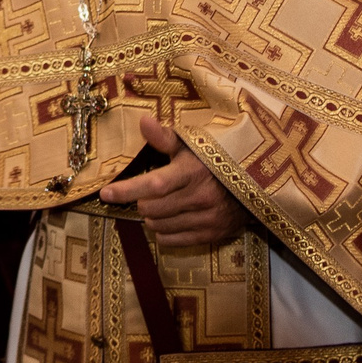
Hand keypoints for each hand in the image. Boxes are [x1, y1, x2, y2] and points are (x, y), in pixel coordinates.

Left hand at [97, 117, 251, 251]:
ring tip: (158, 206)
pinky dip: (163, 233)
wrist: (256, 184)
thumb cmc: (216, 161)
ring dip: (151, 217)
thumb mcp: (194, 145)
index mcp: (192, 171)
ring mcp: (207, 218)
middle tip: (147, 194)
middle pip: (152, 208)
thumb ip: (166, 138)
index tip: (105, 194)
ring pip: (159, 226)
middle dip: (142, 202)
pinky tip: (169, 220)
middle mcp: (200, 196)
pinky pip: (173, 241)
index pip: (154, 184)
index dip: (127, 190)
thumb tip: (142, 121)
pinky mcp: (212, 234)